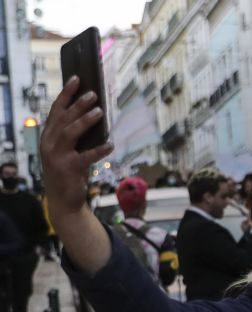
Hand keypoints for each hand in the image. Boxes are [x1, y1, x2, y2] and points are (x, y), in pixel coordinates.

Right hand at [39, 77, 113, 223]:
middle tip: (93, 94)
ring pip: (70, 133)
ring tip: (100, 112)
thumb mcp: (68, 150)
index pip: (56, 110)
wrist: (63, 201)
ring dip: (85, 121)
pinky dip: (99, 150)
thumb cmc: (69, 172)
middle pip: (64, 118)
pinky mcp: (68, 169)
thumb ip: (75, 135)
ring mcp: (57, 156)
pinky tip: (111, 144)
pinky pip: (86, 157)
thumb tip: (94, 114)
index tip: (76, 79)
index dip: (66, 94)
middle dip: (78, 105)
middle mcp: (49, 144)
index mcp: (49, 136)